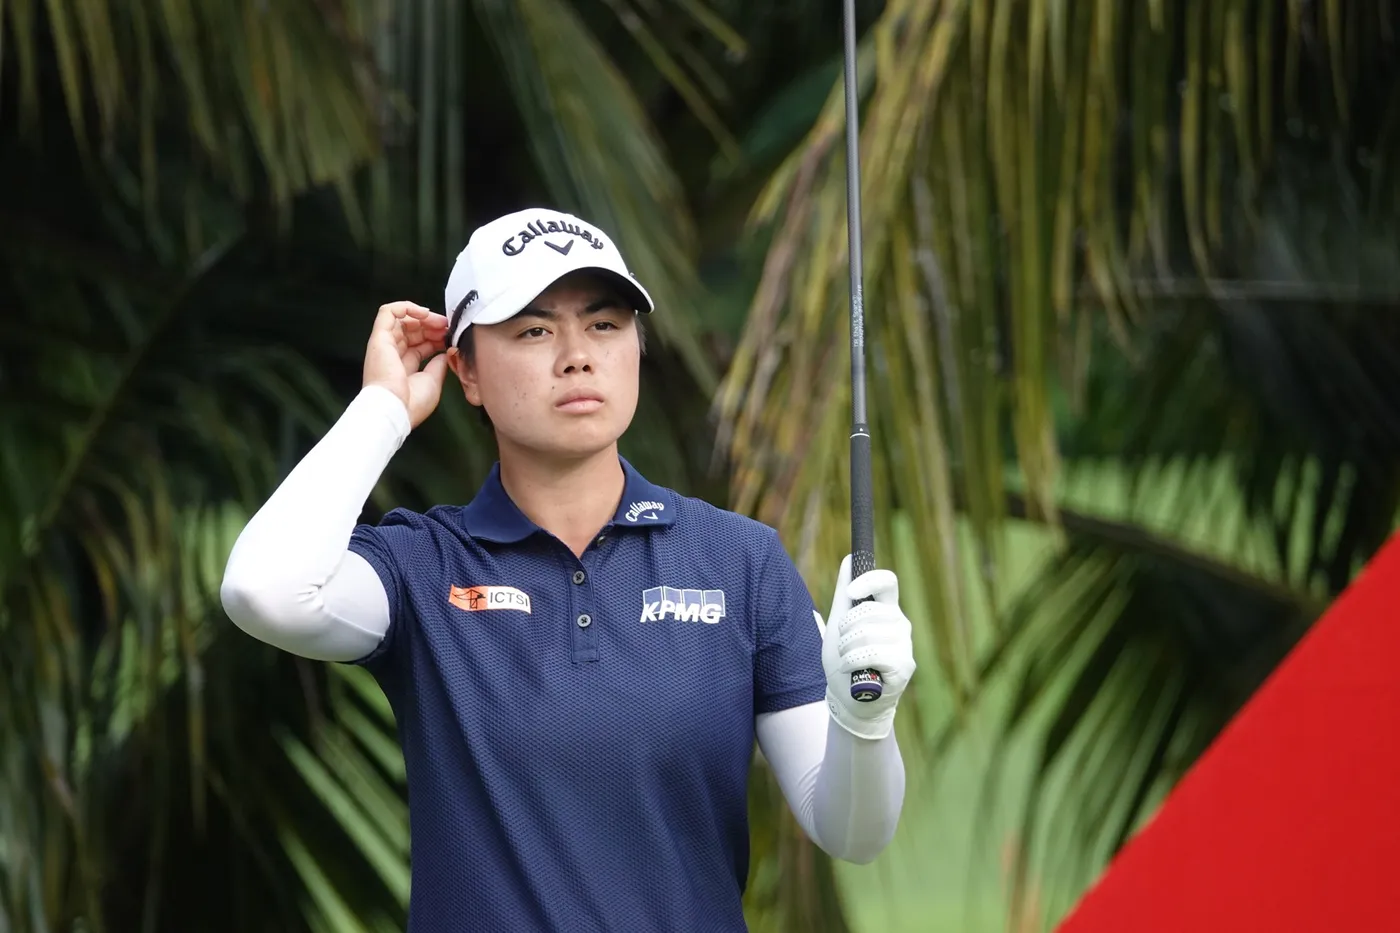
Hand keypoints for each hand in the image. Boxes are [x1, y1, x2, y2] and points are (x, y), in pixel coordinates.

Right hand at [363, 301, 450, 428]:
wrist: (395, 409)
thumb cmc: (411, 403)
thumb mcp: (432, 382)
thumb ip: (437, 365)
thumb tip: (443, 354)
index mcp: (404, 367)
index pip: (420, 345)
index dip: (436, 338)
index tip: (451, 338)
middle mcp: (393, 354)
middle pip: (413, 331)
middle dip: (432, 326)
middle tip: (448, 327)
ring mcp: (385, 345)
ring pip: (402, 319)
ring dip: (423, 316)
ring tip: (439, 321)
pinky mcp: (379, 337)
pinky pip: (388, 312)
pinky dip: (406, 307)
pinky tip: (423, 313)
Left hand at [816, 555, 916, 739]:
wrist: (848, 698)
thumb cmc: (845, 658)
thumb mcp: (838, 623)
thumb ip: (844, 593)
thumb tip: (849, 559)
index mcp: (885, 609)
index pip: (887, 581)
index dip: (869, 580)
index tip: (850, 591)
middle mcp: (899, 623)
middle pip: (868, 610)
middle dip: (845, 627)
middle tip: (843, 644)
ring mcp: (905, 645)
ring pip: (867, 633)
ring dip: (846, 649)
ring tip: (848, 660)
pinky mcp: (905, 666)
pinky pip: (872, 653)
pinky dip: (853, 662)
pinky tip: (854, 671)